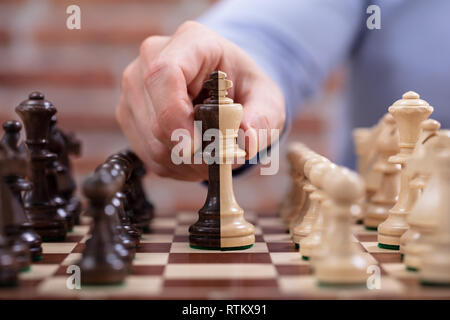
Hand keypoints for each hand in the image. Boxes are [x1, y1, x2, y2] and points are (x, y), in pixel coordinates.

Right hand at [116, 21, 284, 180]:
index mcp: (191, 42)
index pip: (164, 73)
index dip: (176, 115)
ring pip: (150, 141)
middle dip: (190, 149)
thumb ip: (261, 119)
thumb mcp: (267, 99)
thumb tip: (246, 144)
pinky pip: (147, 153)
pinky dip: (174, 165)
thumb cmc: (243, 87)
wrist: (226, 87)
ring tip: (211, 157)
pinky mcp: (129, 113)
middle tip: (220, 159)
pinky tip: (194, 156)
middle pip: (156, 116)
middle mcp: (152, 59)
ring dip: (185, 162)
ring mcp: (135, 87)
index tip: (197, 147)